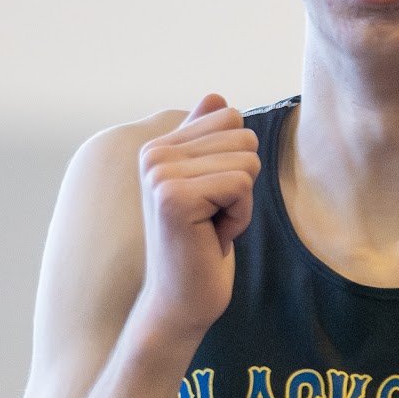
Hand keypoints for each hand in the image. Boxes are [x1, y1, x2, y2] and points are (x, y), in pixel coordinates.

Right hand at [132, 94, 260, 349]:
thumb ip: (208, 140)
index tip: (212, 200)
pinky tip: (212, 238)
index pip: (231, 118)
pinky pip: (240, 185)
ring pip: (245, 162)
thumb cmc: (202, 246)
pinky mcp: (173, 198)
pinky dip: (238, 218)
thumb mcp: (210, 185)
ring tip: (210, 228)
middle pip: (242, 137)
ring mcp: (159, 174)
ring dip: (241, 204)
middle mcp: (153, 154)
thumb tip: (216, 96)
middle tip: (213, 219)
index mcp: (160, 146)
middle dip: (242, 184)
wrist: (182, 301)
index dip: (237, 165)